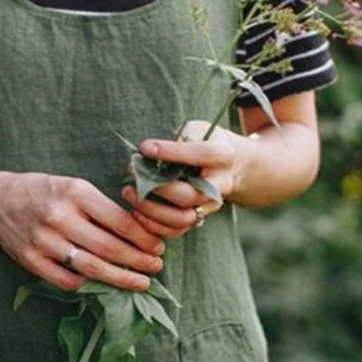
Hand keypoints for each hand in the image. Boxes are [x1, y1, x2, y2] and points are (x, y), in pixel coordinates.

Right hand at [0, 172, 164, 291]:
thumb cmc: (44, 193)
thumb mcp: (74, 187)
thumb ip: (102, 208)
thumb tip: (139, 233)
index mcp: (75, 193)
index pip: (119, 220)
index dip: (144, 238)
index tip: (158, 247)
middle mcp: (59, 216)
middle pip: (109, 247)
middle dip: (139, 261)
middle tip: (156, 267)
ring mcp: (43, 241)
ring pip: (91, 267)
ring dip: (121, 278)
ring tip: (141, 282)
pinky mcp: (31, 260)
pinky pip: (67, 280)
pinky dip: (89, 284)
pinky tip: (104, 284)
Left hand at [121, 121, 251, 237]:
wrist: (231, 167)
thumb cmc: (206, 143)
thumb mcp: (198, 130)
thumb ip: (180, 138)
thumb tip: (149, 152)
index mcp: (221, 156)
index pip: (197, 154)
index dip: (170, 152)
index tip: (144, 148)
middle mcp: (218, 185)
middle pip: (188, 195)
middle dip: (157, 189)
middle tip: (133, 178)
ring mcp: (209, 206)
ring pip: (182, 219)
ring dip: (151, 211)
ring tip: (130, 195)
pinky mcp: (198, 219)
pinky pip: (176, 231)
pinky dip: (153, 225)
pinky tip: (136, 211)